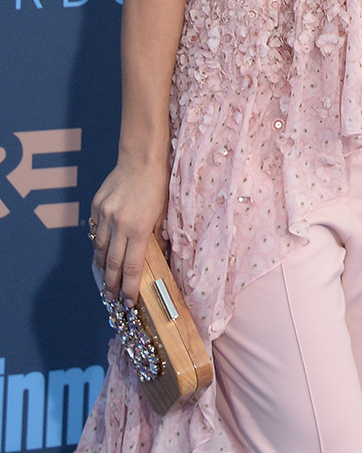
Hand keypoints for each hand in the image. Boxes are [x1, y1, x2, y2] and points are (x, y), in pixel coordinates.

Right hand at [90, 159, 168, 305]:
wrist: (141, 158)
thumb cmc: (158, 185)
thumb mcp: (164, 214)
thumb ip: (157, 238)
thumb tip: (156, 259)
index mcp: (139, 229)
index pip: (133, 268)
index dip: (130, 288)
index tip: (128, 303)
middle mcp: (119, 225)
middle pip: (112, 264)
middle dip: (111, 285)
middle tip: (111, 299)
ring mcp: (105, 216)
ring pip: (99, 249)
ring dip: (101, 267)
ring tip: (105, 280)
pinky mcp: (97, 207)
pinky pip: (95, 231)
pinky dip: (98, 244)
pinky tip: (101, 252)